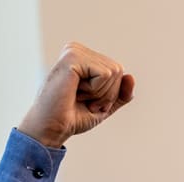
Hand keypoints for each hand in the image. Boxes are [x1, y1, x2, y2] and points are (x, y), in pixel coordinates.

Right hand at [18, 42, 134, 147]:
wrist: (52, 128)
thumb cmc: (73, 117)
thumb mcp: (105, 105)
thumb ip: (121, 93)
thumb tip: (131, 76)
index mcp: (83, 57)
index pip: (118, 71)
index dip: (109, 93)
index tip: (88, 101)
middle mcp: (77, 50)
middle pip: (118, 70)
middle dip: (106, 93)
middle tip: (83, 100)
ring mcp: (74, 51)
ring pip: (114, 72)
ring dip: (100, 93)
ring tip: (78, 96)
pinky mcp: (72, 58)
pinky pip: (105, 74)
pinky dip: (95, 90)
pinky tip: (74, 92)